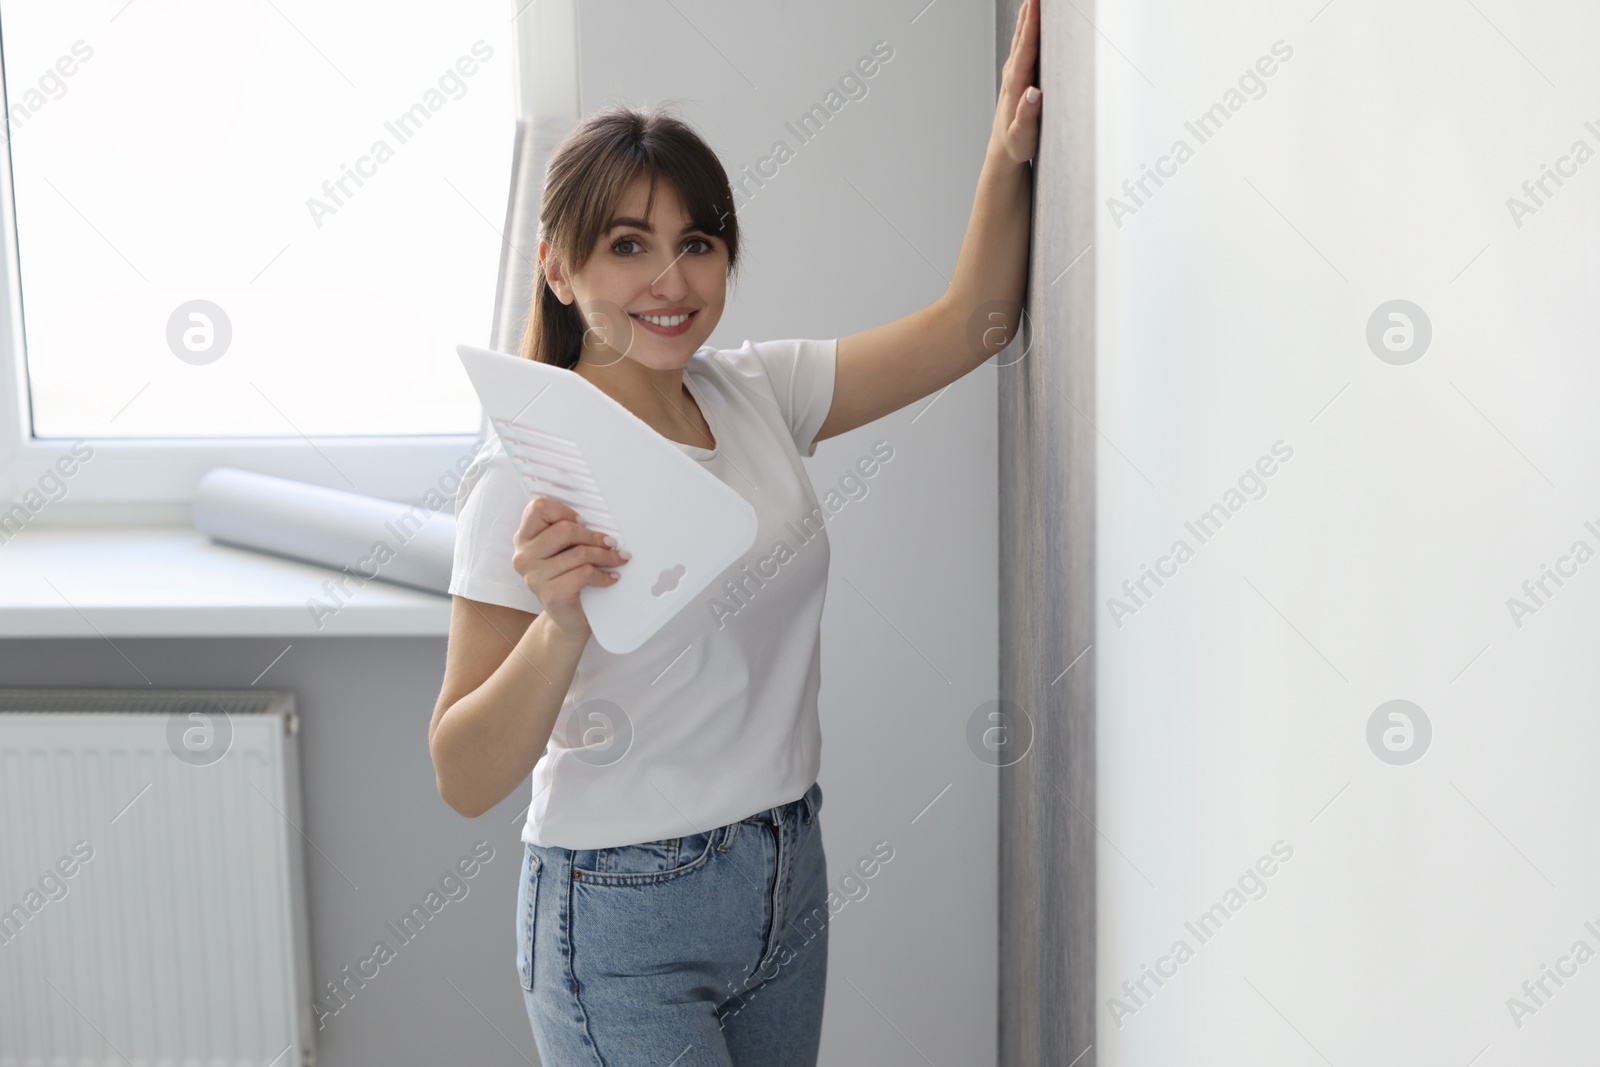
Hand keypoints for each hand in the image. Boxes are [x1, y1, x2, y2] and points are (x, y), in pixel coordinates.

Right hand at [511, 496, 630, 639]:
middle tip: (610, 542)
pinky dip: (604, 575)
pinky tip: (610, 577)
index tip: (583, 522)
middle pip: (564, 529)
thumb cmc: (567, 579)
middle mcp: (524, 556)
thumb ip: (567, 533)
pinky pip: (584, 573)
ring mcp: (534, 576)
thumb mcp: (561, 552)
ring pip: (579, 552)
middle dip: (593, 535)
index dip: (565, 511)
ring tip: (617, 559)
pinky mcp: (551, 594)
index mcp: (524, 539)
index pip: (539, 508)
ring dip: (605, 555)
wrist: (566, 620)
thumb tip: (598, 519)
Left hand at [992, 0, 1041, 164]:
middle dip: (1028, 11)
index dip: (1031, 24)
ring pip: (1021, 37)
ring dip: (1027, 15)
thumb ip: (1027, 115)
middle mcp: (1012, 75)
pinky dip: (1028, 27)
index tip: (1036, 3)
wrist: (1005, 150)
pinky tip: (1031, 19)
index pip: (1025, 49)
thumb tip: (1034, 93)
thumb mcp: (1022, 136)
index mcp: (1015, 86)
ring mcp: (1014, 73)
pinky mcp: (1018, 74)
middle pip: (1021, 36)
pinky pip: (1024, 44)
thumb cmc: (1016, 144)